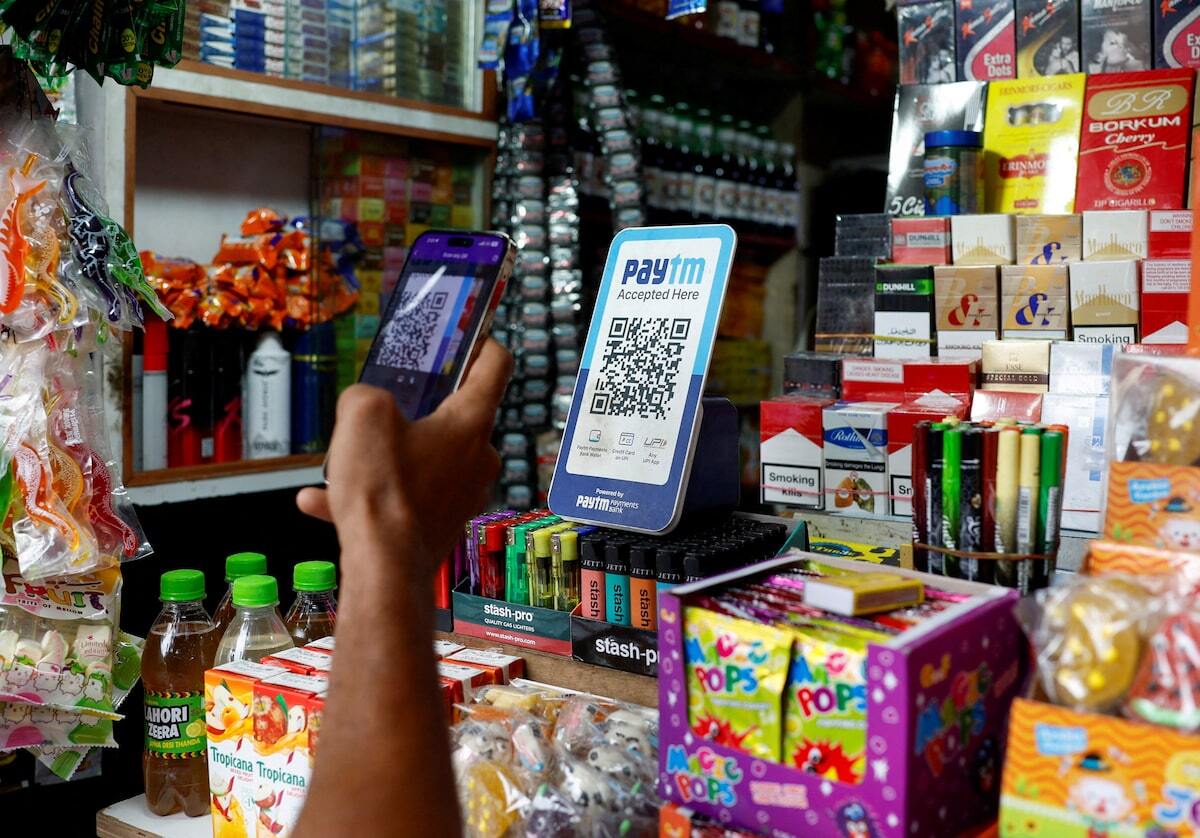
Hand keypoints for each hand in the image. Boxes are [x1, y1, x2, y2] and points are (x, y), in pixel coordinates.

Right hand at [297, 339, 511, 577]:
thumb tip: (364, 404)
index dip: (482, 344)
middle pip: (455, 418)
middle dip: (417, 409)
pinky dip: (370, 497)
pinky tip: (319, 501)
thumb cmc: (383, 488)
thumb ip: (365, 395)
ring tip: (342, 463)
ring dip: (383, 458)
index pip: (494, 367)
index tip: (468, 336)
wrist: (383, 566)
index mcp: (470, 424)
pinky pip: (404, 499)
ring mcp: (463, 495)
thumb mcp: (362, 415)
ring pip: (421, 462)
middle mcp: (477, 459)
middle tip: (384, 405)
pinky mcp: (441, 525)